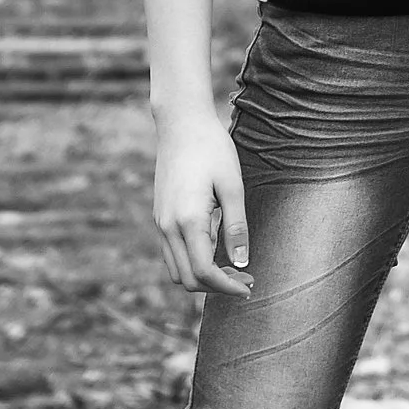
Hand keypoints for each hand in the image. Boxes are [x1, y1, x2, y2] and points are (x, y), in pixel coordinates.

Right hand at [152, 108, 250, 297]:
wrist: (181, 122)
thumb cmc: (212, 149)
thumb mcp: (233, 186)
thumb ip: (236, 227)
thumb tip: (241, 261)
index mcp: (187, 220)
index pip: (204, 272)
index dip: (227, 286)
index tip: (249, 286)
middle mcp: (168, 226)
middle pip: (187, 279)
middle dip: (217, 286)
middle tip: (245, 277)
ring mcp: (160, 222)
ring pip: (176, 270)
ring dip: (202, 277)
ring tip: (231, 266)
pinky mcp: (159, 215)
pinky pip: (171, 253)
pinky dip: (191, 261)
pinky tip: (214, 247)